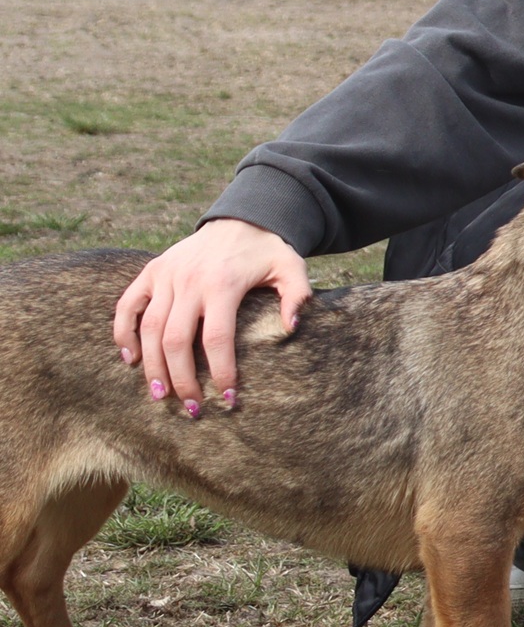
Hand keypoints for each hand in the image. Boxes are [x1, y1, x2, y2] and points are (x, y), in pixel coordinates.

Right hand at [112, 218, 309, 414]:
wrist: (242, 219)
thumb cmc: (268, 251)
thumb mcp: (292, 268)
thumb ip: (297, 296)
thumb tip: (291, 328)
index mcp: (223, 284)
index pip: (217, 339)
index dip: (220, 372)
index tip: (229, 398)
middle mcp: (188, 281)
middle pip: (176, 341)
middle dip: (182, 379)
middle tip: (192, 408)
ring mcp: (165, 275)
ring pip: (149, 329)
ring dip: (152, 366)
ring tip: (161, 396)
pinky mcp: (151, 272)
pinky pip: (127, 305)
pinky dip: (123, 333)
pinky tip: (130, 360)